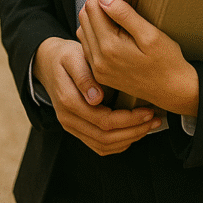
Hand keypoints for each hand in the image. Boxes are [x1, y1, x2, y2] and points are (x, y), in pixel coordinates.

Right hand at [33, 36, 160, 154]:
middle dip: (134, 131)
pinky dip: (118, 143)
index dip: (129, 120)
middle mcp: (69, 120)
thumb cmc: (66, 56)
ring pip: (103, 146)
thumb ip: (84, 76)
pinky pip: (99, 146)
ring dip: (129, 139)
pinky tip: (134, 132)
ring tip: (149, 126)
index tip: (148, 110)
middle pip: (105, 138)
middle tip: (154, 120)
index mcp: (69, 102)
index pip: (103, 121)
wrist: (48, 62)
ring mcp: (72, 127)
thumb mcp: (73, 57)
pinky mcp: (78, 129)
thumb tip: (96, 99)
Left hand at [77, 0, 198, 116]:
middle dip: (91, 1)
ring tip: (104, 4)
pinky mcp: (101, 74)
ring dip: (90, 16)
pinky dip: (92, 32)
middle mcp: (99, 60)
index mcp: (110, 47)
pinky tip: (105, 25)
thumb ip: (125, 15)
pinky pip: (88, 47)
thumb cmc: (167, 61)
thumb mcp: (150, 34)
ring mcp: (98, 69)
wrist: (173, 91)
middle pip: (84, 20)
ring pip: (83, 33)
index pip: (93, 10)